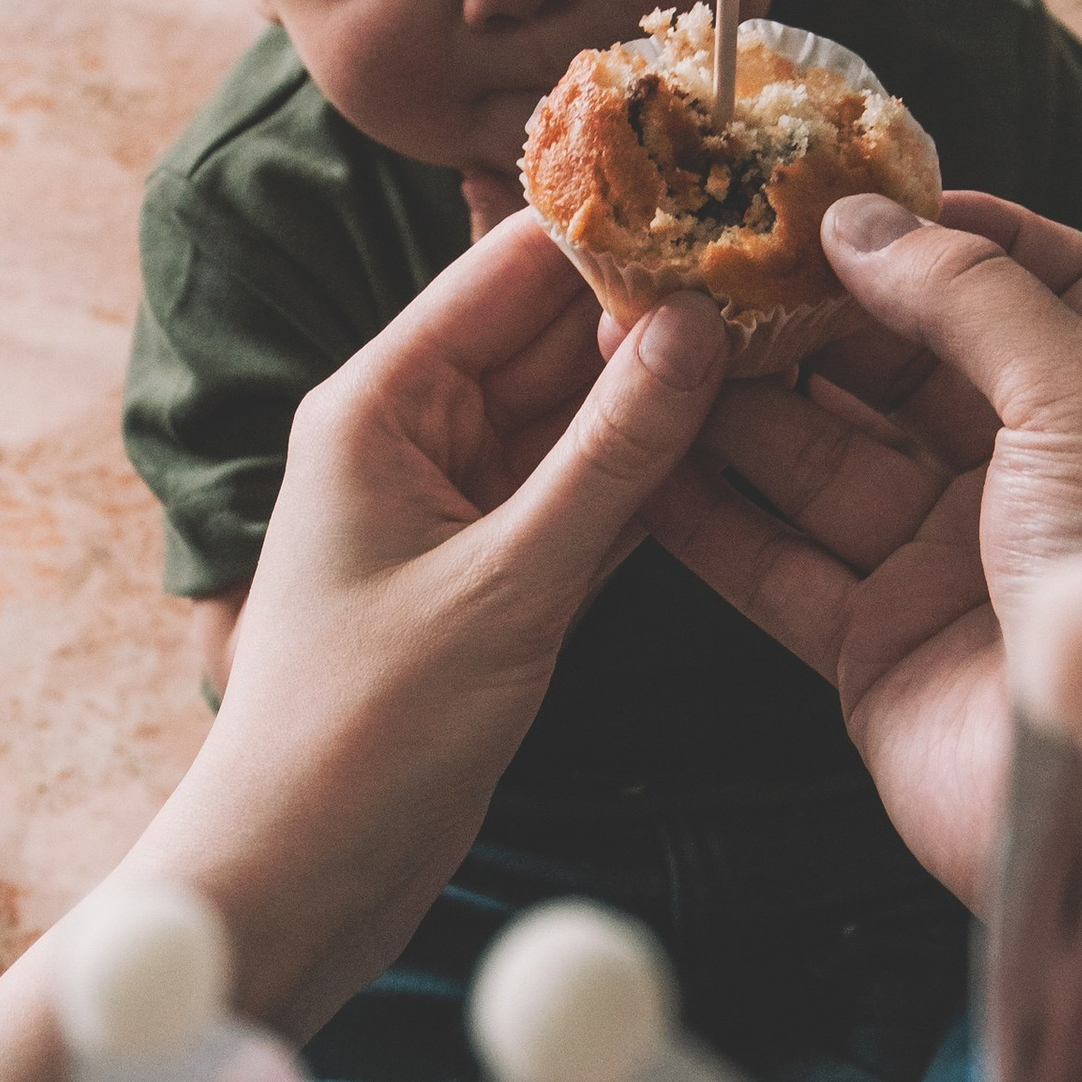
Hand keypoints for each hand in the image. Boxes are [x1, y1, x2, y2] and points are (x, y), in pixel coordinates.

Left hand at [157, 213, 725, 1028]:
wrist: (296, 881)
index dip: (613, 235)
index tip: (725, 200)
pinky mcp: (492, 582)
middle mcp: (412, 439)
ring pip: (577, 424)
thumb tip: (697, 330)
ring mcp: (455, 512)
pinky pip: (582, 501)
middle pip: (550, 340)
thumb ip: (610, 459)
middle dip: (655, 311)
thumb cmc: (361, 734)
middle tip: (785, 272)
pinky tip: (738, 444)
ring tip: (786, 342)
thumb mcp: (506, 586)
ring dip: (664, 396)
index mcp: (377, 406)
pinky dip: (647, 481)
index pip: (507, 276)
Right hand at [644, 191, 1081, 907]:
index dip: (964, 233)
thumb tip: (860, 222)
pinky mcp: (880, 647)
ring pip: (829, 459)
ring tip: (646, 335)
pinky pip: (781, 563)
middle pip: (911, 370)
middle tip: (707, 261)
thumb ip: (968, 295)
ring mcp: (955, 566)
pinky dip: (711, 516)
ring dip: (741, 403)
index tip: (864, 200)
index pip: (1052, 281)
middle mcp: (1045, 479)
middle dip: (814, 316)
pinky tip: (638, 456)